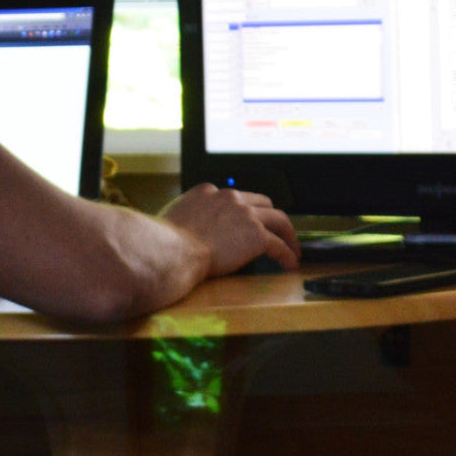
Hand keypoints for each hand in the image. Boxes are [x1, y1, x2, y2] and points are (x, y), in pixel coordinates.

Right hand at [160, 183, 300, 276]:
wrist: (171, 251)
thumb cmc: (163, 242)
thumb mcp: (169, 218)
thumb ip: (183, 218)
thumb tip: (180, 230)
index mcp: (207, 191)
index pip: (233, 197)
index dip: (242, 210)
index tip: (246, 222)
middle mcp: (230, 197)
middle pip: (261, 202)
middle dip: (269, 216)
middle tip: (274, 230)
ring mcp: (245, 214)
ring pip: (278, 219)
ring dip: (287, 233)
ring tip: (292, 247)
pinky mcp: (256, 235)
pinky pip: (278, 244)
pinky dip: (288, 253)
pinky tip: (290, 263)